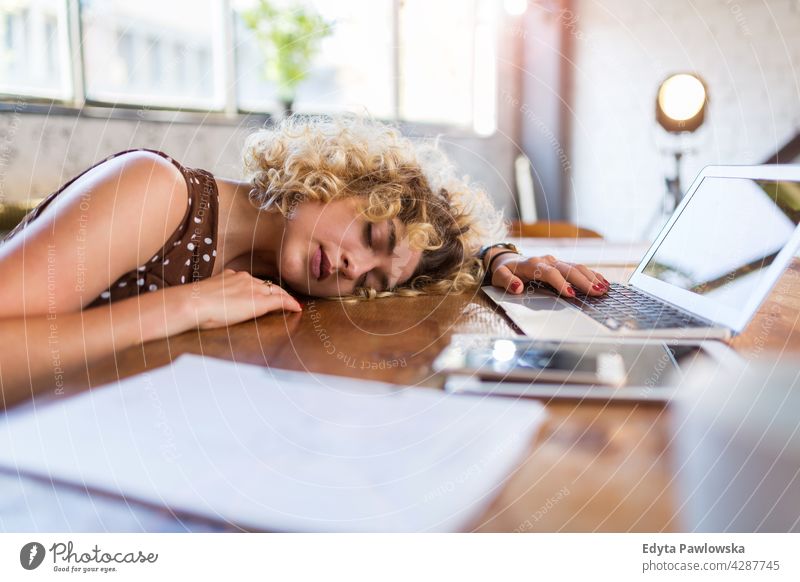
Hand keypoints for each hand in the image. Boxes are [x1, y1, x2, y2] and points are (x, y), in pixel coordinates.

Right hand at [174, 269, 301, 329]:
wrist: (192, 303)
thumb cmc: (191, 304)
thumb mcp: (204, 296)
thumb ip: (213, 295)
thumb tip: (212, 303)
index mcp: (229, 275)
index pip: (250, 281)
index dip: (260, 288)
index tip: (263, 293)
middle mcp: (243, 278)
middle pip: (265, 284)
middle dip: (275, 291)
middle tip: (284, 299)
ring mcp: (252, 288)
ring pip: (275, 290)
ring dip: (283, 297)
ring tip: (292, 304)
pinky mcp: (259, 300)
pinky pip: (280, 300)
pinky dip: (290, 303)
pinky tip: (297, 308)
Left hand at [489, 254, 609, 296]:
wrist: (506, 259)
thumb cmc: (504, 271)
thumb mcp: (499, 277)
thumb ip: (507, 282)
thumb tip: (518, 287)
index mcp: (532, 264)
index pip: (549, 273)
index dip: (560, 283)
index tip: (570, 294)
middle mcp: (546, 260)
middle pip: (568, 269)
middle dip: (583, 281)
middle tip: (596, 292)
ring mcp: (555, 261)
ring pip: (576, 267)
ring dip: (591, 277)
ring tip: (604, 288)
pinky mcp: (560, 264)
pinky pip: (578, 268)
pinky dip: (591, 275)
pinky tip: (602, 282)